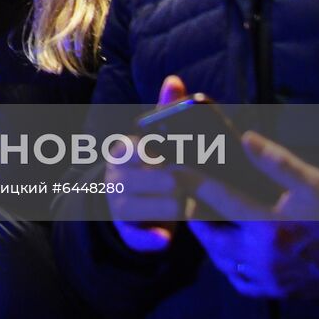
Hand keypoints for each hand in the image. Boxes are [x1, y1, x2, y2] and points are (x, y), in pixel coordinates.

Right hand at [109, 75, 188, 252]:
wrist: (123, 203)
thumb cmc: (148, 164)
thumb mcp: (153, 138)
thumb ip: (164, 111)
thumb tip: (175, 80)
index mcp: (122, 151)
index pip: (143, 148)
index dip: (172, 154)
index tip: (187, 157)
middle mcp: (115, 178)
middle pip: (167, 180)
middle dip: (190, 182)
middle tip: (203, 182)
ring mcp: (118, 206)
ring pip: (168, 208)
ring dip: (186, 207)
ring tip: (195, 203)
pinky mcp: (127, 232)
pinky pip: (146, 238)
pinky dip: (159, 237)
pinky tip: (169, 235)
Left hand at [182, 132, 318, 299]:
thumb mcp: (313, 181)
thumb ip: (276, 161)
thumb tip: (244, 138)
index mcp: (267, 225)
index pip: (215, 197)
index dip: (192, 179)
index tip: (175, 167)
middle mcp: (261, 256)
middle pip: (209, 235)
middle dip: (196, 215)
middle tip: (193, 197)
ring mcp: (267, 278)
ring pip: (221, 260)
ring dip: (211, 241)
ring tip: (210, 221)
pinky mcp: (277, 291)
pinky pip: (240, 281)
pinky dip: (230, 266)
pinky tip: (233, 251)